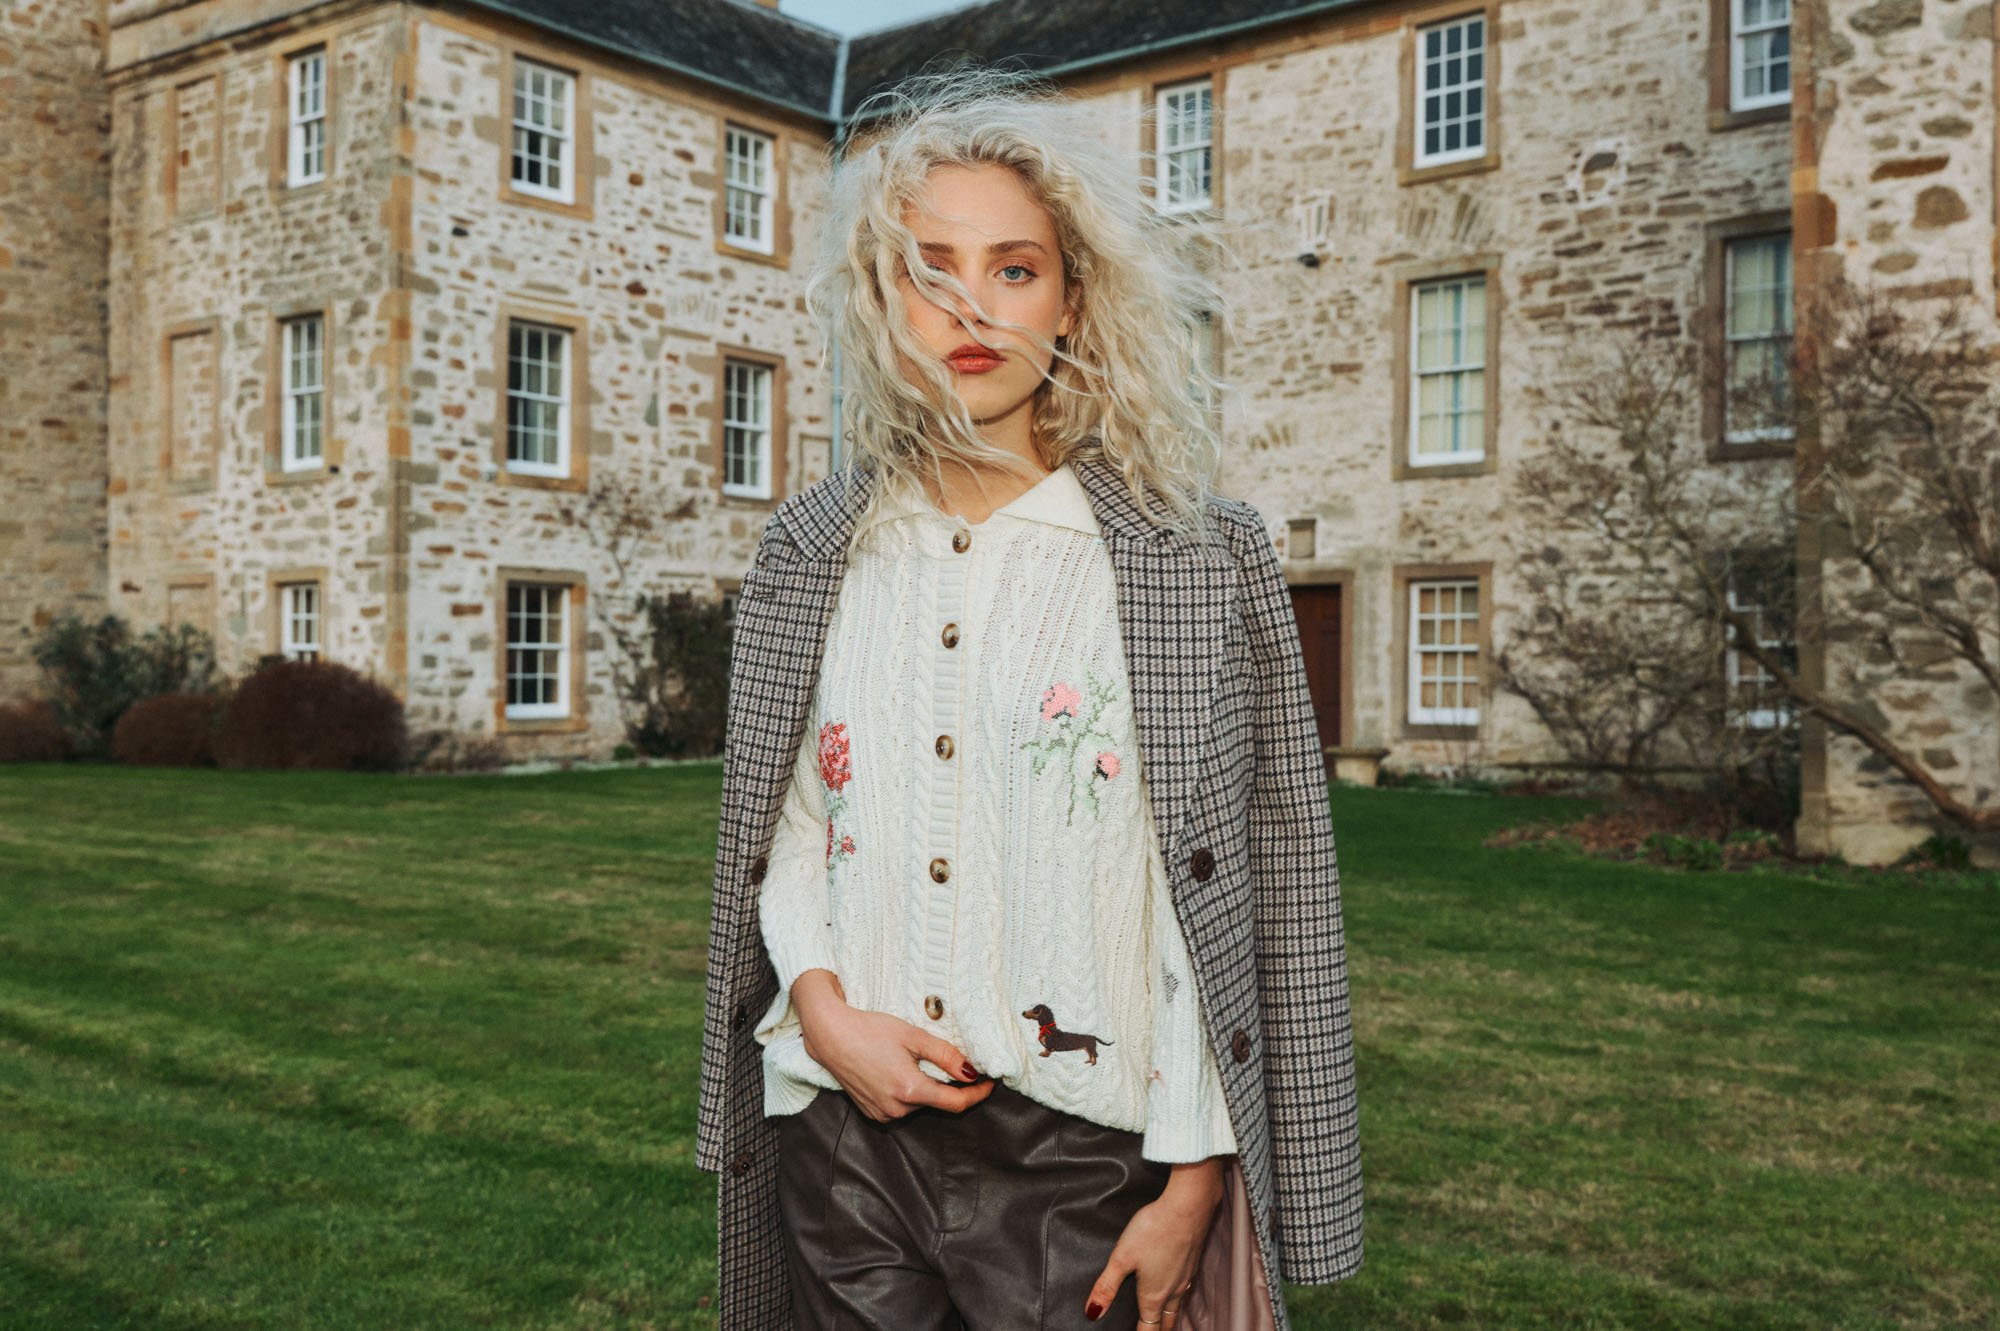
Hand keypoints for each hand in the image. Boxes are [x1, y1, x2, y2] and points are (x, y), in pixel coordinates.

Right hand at [792, 969, 996, 1121]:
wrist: (830, 1035)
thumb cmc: (870, 1030)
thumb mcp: (913, 1036)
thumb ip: (946, 1056)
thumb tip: (971, 1073)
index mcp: (910, 1090)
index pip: (956, 1103)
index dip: (977, 1095)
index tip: (990, 1084)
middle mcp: (896, 1109)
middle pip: (936, 1103)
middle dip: (948, 1086)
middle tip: (954, 1062)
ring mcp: (882, 1114)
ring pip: (918, 1105)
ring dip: (925, 1088)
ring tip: (913, 1061)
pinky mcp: (872, 1112)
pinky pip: (900, 1107)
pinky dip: (907, 1092)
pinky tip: (896, 1070)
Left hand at [1084, 1156, 1226, 1323]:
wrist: (1188, 1206)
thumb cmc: (1154, 1229)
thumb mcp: (1122, 1257)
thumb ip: (1106, 1286)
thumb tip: (1092, 1312)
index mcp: (1153, 1295)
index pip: (1148, 1328)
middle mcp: (1172, 1291)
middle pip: (1167, 1322)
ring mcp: (1185, 1277)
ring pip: (1178, 1306)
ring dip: (1170, 1317)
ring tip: (1164, 1321)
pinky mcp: (1192, 1261)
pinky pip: (1185, 1287)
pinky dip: (1178, 1296)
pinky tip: (1175, 1285)